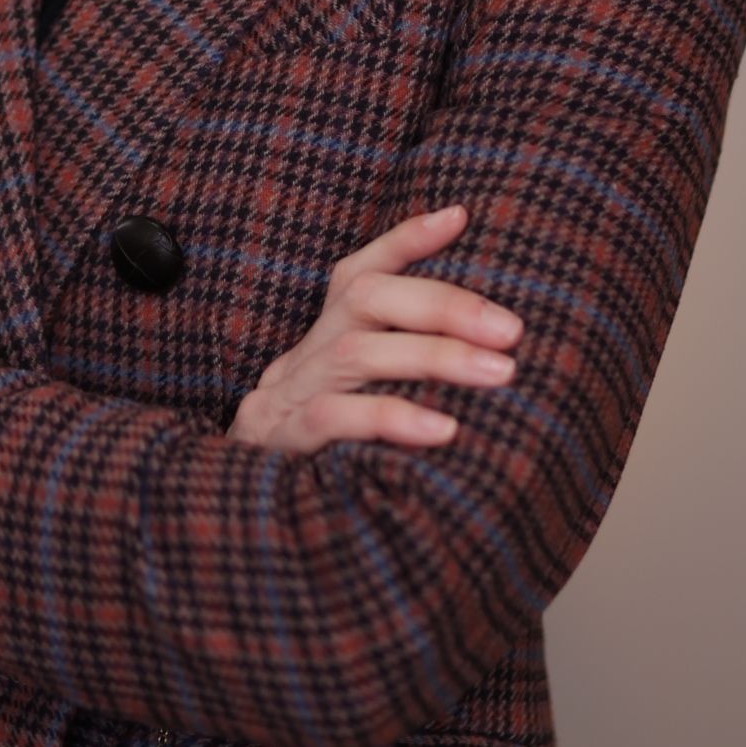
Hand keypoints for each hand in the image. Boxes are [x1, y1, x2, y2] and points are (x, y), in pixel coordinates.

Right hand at [225, 204, 522, 455]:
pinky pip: (332, 419)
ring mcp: (285, 398)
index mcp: (322, 341)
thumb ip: (398, 373)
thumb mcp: (353, 406)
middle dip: (444, 305)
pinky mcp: (280, 443)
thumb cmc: (319, 462)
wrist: (235, 529)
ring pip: (356, 354)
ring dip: (435, 357)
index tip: (460, 217)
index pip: (358, 274)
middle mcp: (303, 357)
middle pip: (365, 299)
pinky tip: (443, 430)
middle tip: (510, 329)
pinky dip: (391, 418)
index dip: (405, 241)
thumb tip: (487, 353)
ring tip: (499, 373)